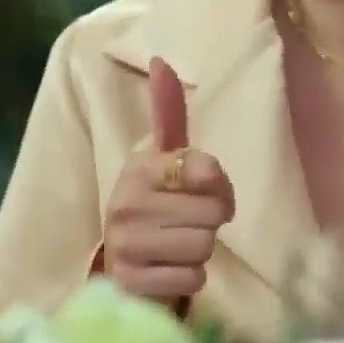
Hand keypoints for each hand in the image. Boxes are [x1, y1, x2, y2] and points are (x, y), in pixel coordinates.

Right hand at [102, 58, 235, 305]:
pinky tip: (168, 271)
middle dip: (210, 222)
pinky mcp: (131, 282)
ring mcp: (125, 244)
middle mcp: (125, 202)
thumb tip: (160, 60)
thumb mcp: (164, 161)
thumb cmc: (156, 207)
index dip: (219, 185)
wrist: (124, 267)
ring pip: (204, 246)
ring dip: (200, 253)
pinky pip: (192, 279)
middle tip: (188, 225)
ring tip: (176, 247)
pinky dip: (189, 279)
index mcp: (139, 167)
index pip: (205, 168)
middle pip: (213, 213)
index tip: (202, 190)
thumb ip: (168, 115)